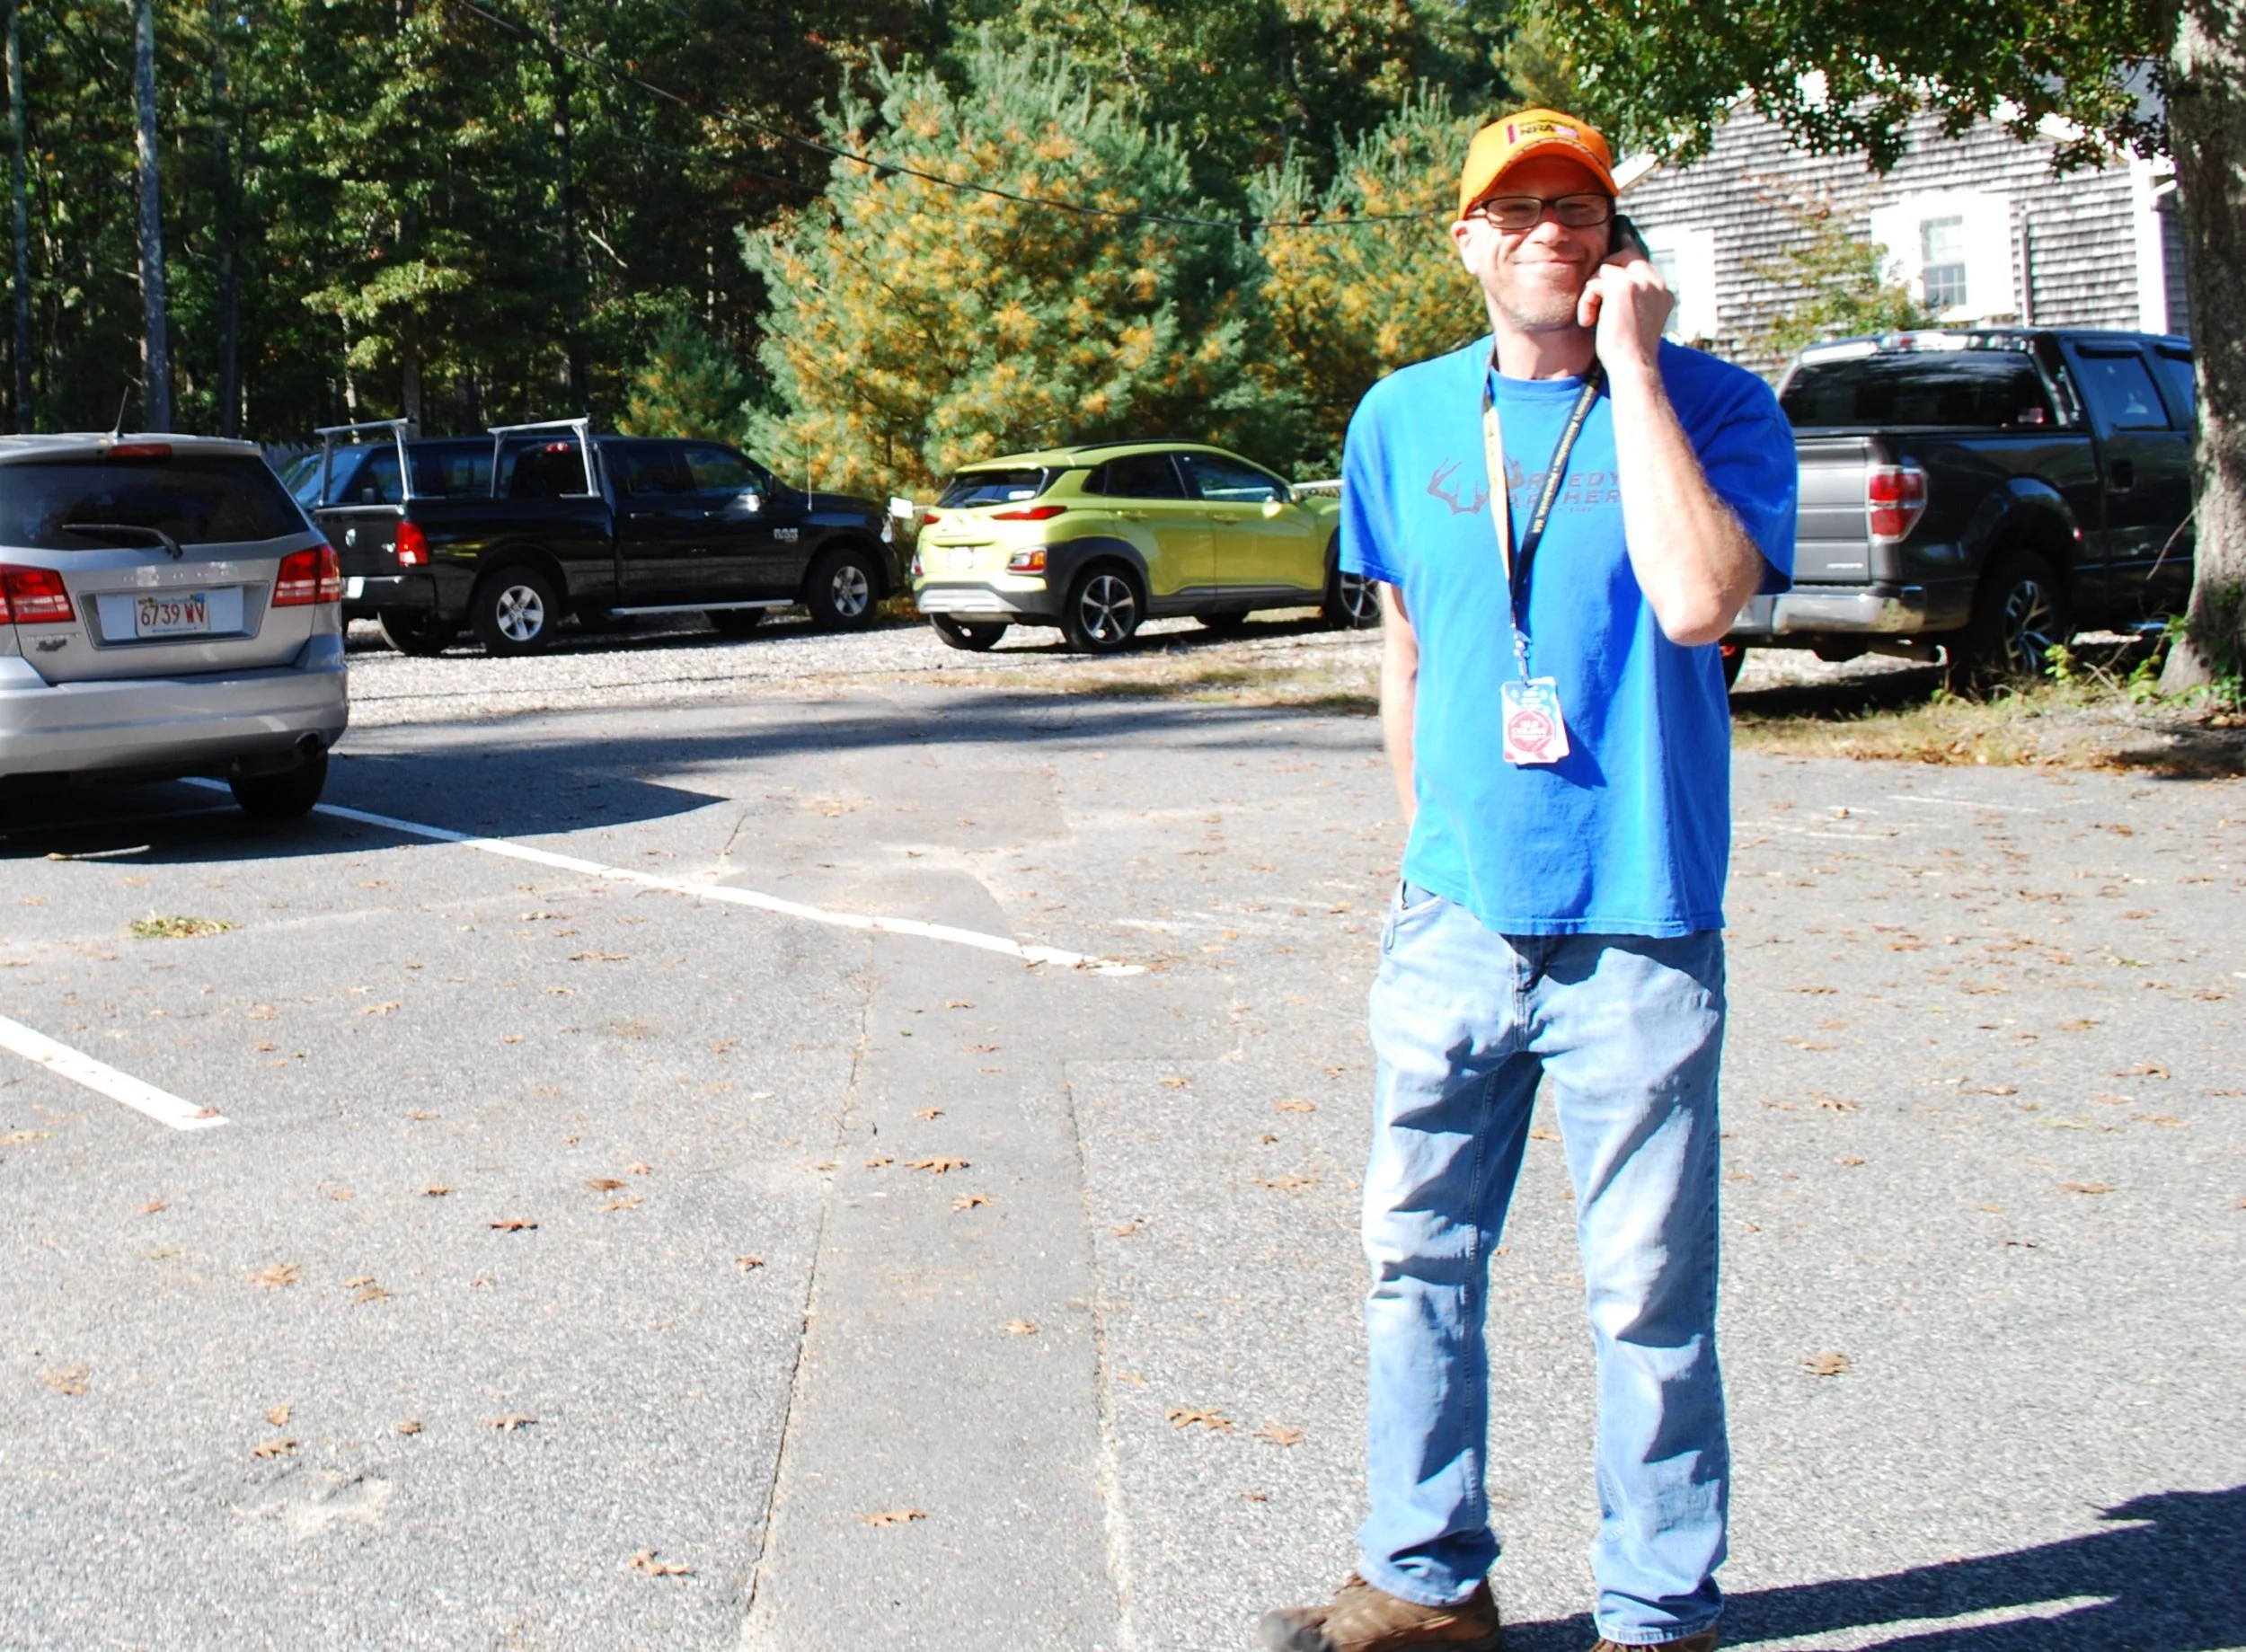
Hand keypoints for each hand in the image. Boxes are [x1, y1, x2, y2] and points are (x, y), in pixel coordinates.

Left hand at [1576, 235, 1671, 383]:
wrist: (1633, 366)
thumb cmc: (1628, 351)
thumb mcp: (1635, 320)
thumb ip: (1633, 297)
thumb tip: (1610, 281)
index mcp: (1662, 290)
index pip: (1640, 258)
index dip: (1626, 245)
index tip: (1620, 231)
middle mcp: (1655, 282)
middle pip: (1623, 255)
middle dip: (1602, 275)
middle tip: (1591, 298)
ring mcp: (1641, 281)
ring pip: (1605, 268)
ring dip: (1592, 293)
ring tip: (1593, 319)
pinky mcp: (1623, 287)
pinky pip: (1594, 284)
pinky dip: (1587, 303)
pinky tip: (1589, 322)